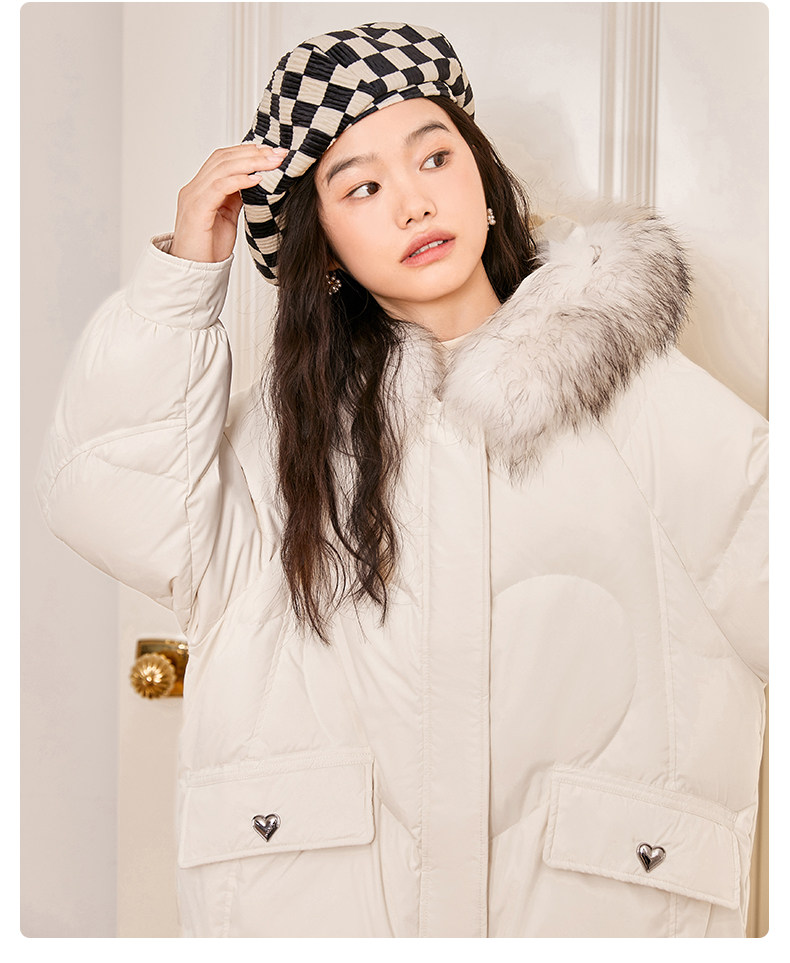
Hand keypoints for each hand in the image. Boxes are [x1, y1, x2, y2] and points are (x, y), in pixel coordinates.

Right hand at [169, 144, 286, 262]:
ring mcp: (193, 197)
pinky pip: (219, 187)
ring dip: (251, 162)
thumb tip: (255, 181)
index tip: (272, 151)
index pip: (223, 159)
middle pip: (224, 158)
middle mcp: (194, 188)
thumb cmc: (208, 249)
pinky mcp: (197, 210)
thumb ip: (236, 198)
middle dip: (253, 153)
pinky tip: (256, 179)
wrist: (193, 272)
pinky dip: (239, 180)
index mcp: (201, 188)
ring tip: (273, 163)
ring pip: (222, 168)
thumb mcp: (228, 218)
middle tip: (279, 153)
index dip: (247, 151)